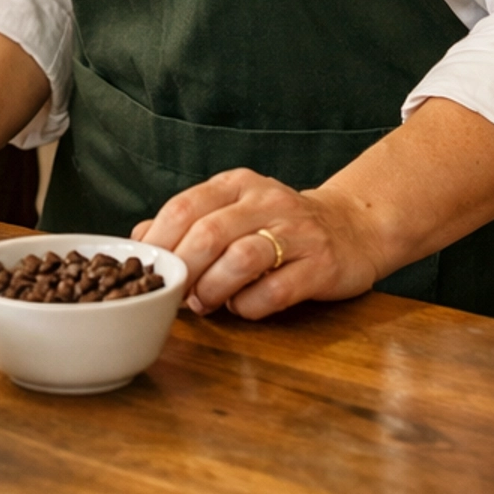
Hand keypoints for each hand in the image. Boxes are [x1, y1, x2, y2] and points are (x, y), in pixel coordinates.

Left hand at [134, 168, 380, 319]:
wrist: (353, 228)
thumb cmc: (279, 225)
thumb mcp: (233, 210)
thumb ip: (189, 221)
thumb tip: (140, 238)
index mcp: (236, 185)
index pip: (185, 206)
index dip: (160, 241)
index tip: (148, 269)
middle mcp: (266, 201)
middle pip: (209, 233)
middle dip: (184, 270)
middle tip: (175, 294)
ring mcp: (297, 232)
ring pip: (241, 259)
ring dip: (213, 289)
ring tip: (205, 304)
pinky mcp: (321, 265)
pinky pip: (276, 290)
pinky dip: (250, 306)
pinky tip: (242, 308)